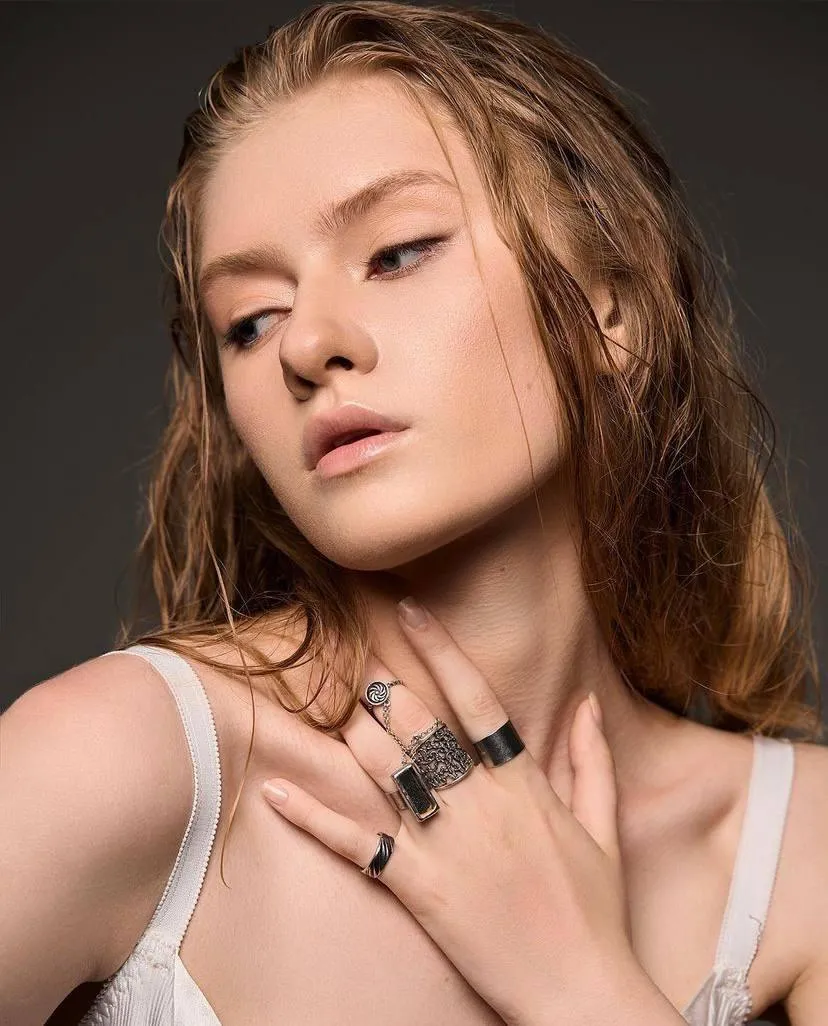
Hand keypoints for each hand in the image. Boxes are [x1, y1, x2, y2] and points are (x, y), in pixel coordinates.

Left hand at [261, 596, 641, 1025]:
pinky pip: (357, 845)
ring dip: (354, 736)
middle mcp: (480, 804)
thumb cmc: (594, 910)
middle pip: (420, 728)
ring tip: (334, 711)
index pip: (477, 698)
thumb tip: (587, 704)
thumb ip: (592, 759)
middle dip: (386, 692)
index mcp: (523, 783)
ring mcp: (446, 845)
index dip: (441, 651)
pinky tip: (276, 791)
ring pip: (385, 772)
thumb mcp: (603, 827)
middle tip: (362, 669)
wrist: (579, 992)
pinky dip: (312, 817)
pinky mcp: (419, 888)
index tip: (410, 612)